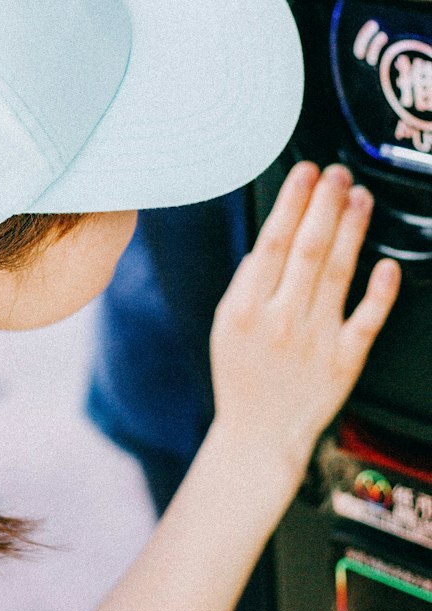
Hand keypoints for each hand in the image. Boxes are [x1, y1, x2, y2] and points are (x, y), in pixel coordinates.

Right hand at [210, 161, 399, 475]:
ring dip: (352, 230)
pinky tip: (385, 264)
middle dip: (325, 204)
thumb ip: (245, 284)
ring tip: (360, 198)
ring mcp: (315, 340)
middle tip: (338, 174)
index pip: (272, 242)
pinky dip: (378, 291)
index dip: (292, 202)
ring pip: (338, 273)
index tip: (305, 174)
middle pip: (308, 249)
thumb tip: (269, 242)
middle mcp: (281, 321)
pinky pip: (366, 319)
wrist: (259, 436)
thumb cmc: (242, 379)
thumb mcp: (225, 326)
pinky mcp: (344, 361)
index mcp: (246, 309)